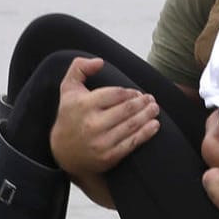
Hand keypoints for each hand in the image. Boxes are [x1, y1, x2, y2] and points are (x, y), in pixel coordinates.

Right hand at [49, 56, 157, 176]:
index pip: (115, 94)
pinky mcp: (109, 156)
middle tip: (151, 99)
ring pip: (131, 125)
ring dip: (147, 116)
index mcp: (83, 105)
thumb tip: (100, 61)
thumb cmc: (70, 116)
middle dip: (142, 103)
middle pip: (126, 110)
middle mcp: (92, 123)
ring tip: (155, 109)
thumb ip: (80, 68)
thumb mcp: (68, 89)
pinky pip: (132, 143)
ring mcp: (101, 142)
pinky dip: (146, 133)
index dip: (130, 92)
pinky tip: (154, 125)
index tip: (137, 93)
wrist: (63, 153)